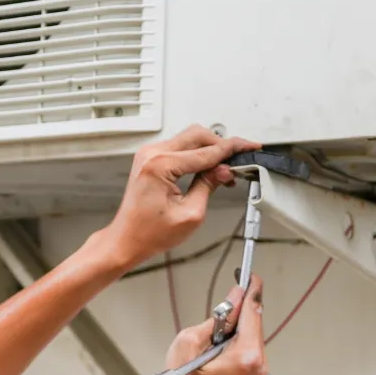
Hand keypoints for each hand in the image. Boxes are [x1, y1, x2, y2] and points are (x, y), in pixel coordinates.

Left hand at [99, 127, 256, 271]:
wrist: (126, 239)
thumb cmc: (149, 233)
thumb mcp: (190, 214)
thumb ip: (208, 186)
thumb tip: (224, 170)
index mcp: (160, 165)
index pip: (206, 151)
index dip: (232, 149)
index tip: (249, 147)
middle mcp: (152, 154)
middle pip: (197, 135)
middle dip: (221, 146)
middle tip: (239, 159)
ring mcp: (149, 154)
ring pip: (189, 139)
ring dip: (210, 150)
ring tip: (225, 171)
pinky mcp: (150, 159)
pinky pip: (179, 148)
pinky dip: (197, 154)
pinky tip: (208, 169)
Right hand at [156, 276, 266, 374]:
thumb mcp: (189, 342)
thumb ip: (214, 319)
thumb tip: (231, 302)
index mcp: (247, 356)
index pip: (254, 312)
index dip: (251, 289)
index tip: (250, 274)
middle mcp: (257, 364)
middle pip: (254, 323)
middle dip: (238, 309)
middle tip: (225, 299)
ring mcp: (256, 372)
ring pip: (250, 335)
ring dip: (233, 326)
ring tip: (209, 335)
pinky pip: (246, 348)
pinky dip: (233, 339)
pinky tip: (215, 345)